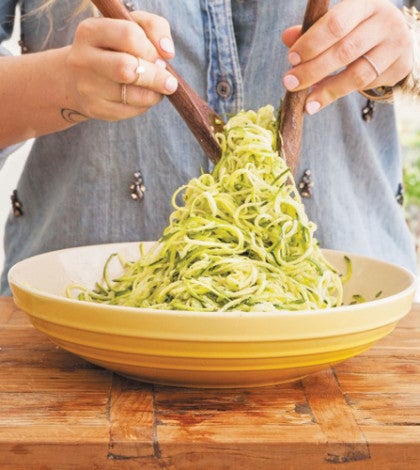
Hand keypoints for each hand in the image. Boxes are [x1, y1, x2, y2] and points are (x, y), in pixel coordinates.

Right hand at [64, 11, 177, 120]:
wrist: (77, 78)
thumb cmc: (113, 48)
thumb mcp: (131, 26)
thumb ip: (154, 27)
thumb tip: (167, 51)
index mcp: (91, 31)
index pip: (129, 35)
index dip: (151, 48)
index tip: (159, 57)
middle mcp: (83, 58)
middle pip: (127, 68)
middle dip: (156, 77)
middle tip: (169, 82)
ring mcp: (87, 86)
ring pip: (131, 94)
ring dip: (153, 94)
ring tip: (158, 89)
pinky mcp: (95, 108)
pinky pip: (129, 110)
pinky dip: (144, 105)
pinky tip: (143, 98)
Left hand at [282, 0, 413, 113]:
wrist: (395, 38)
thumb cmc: (357, 29)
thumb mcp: (338, 24)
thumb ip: (313, 31)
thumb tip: (287, 37)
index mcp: (364, 4)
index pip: (336, 23)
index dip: (312, 42)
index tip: (292, 59)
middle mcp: (384, 22)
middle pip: (344, 51)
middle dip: (313, 70)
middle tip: (290, 83)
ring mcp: (394, 46)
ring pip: (357, 75)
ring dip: (327, 91)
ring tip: (306, 103)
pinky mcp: (399, 68)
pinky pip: (364, 86)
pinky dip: (339, 94)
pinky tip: (321, 99)